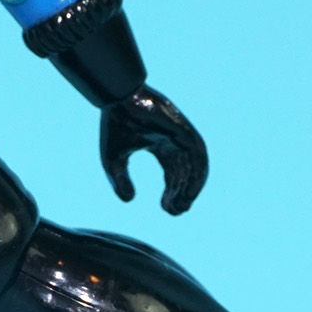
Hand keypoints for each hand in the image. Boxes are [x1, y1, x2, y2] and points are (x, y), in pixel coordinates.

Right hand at [99, 84, 209, 214]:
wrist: (118, 100)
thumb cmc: (114, 125)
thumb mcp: (113, 160)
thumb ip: (120, 181)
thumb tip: (129, 200)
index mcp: (159, 146)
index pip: (172, 174)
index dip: (171, 194)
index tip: (167, 209)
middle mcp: (173, 142)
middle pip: (185, 174)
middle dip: (181, 194)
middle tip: (176, 212)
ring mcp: (181, 135)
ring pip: (195, 166)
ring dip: (192, 187)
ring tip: (184, 206)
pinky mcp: (185, 130)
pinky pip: (198, 156)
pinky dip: (198, 174)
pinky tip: (191, 190)